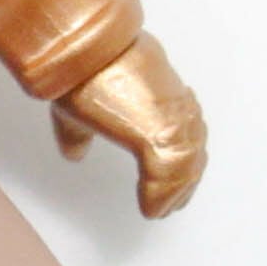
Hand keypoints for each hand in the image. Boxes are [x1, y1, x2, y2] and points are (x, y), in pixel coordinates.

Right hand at [51, 34, 206, 217]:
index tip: (175, 177)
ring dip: (177, 192)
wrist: (83, 55)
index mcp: (161, 94)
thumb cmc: (80, 70)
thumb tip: (73, 154)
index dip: (181, 157)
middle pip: (193, 150)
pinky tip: (152, 210)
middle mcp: (175, 107)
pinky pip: (169, 176)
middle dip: (186, 179)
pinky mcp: (160, 136)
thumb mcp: (77, 107)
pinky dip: (161, 197)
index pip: (184, 130)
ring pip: (186, 166)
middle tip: (178, 201)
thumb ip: (79, 134)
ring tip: (165, 210)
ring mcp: (172, 121)